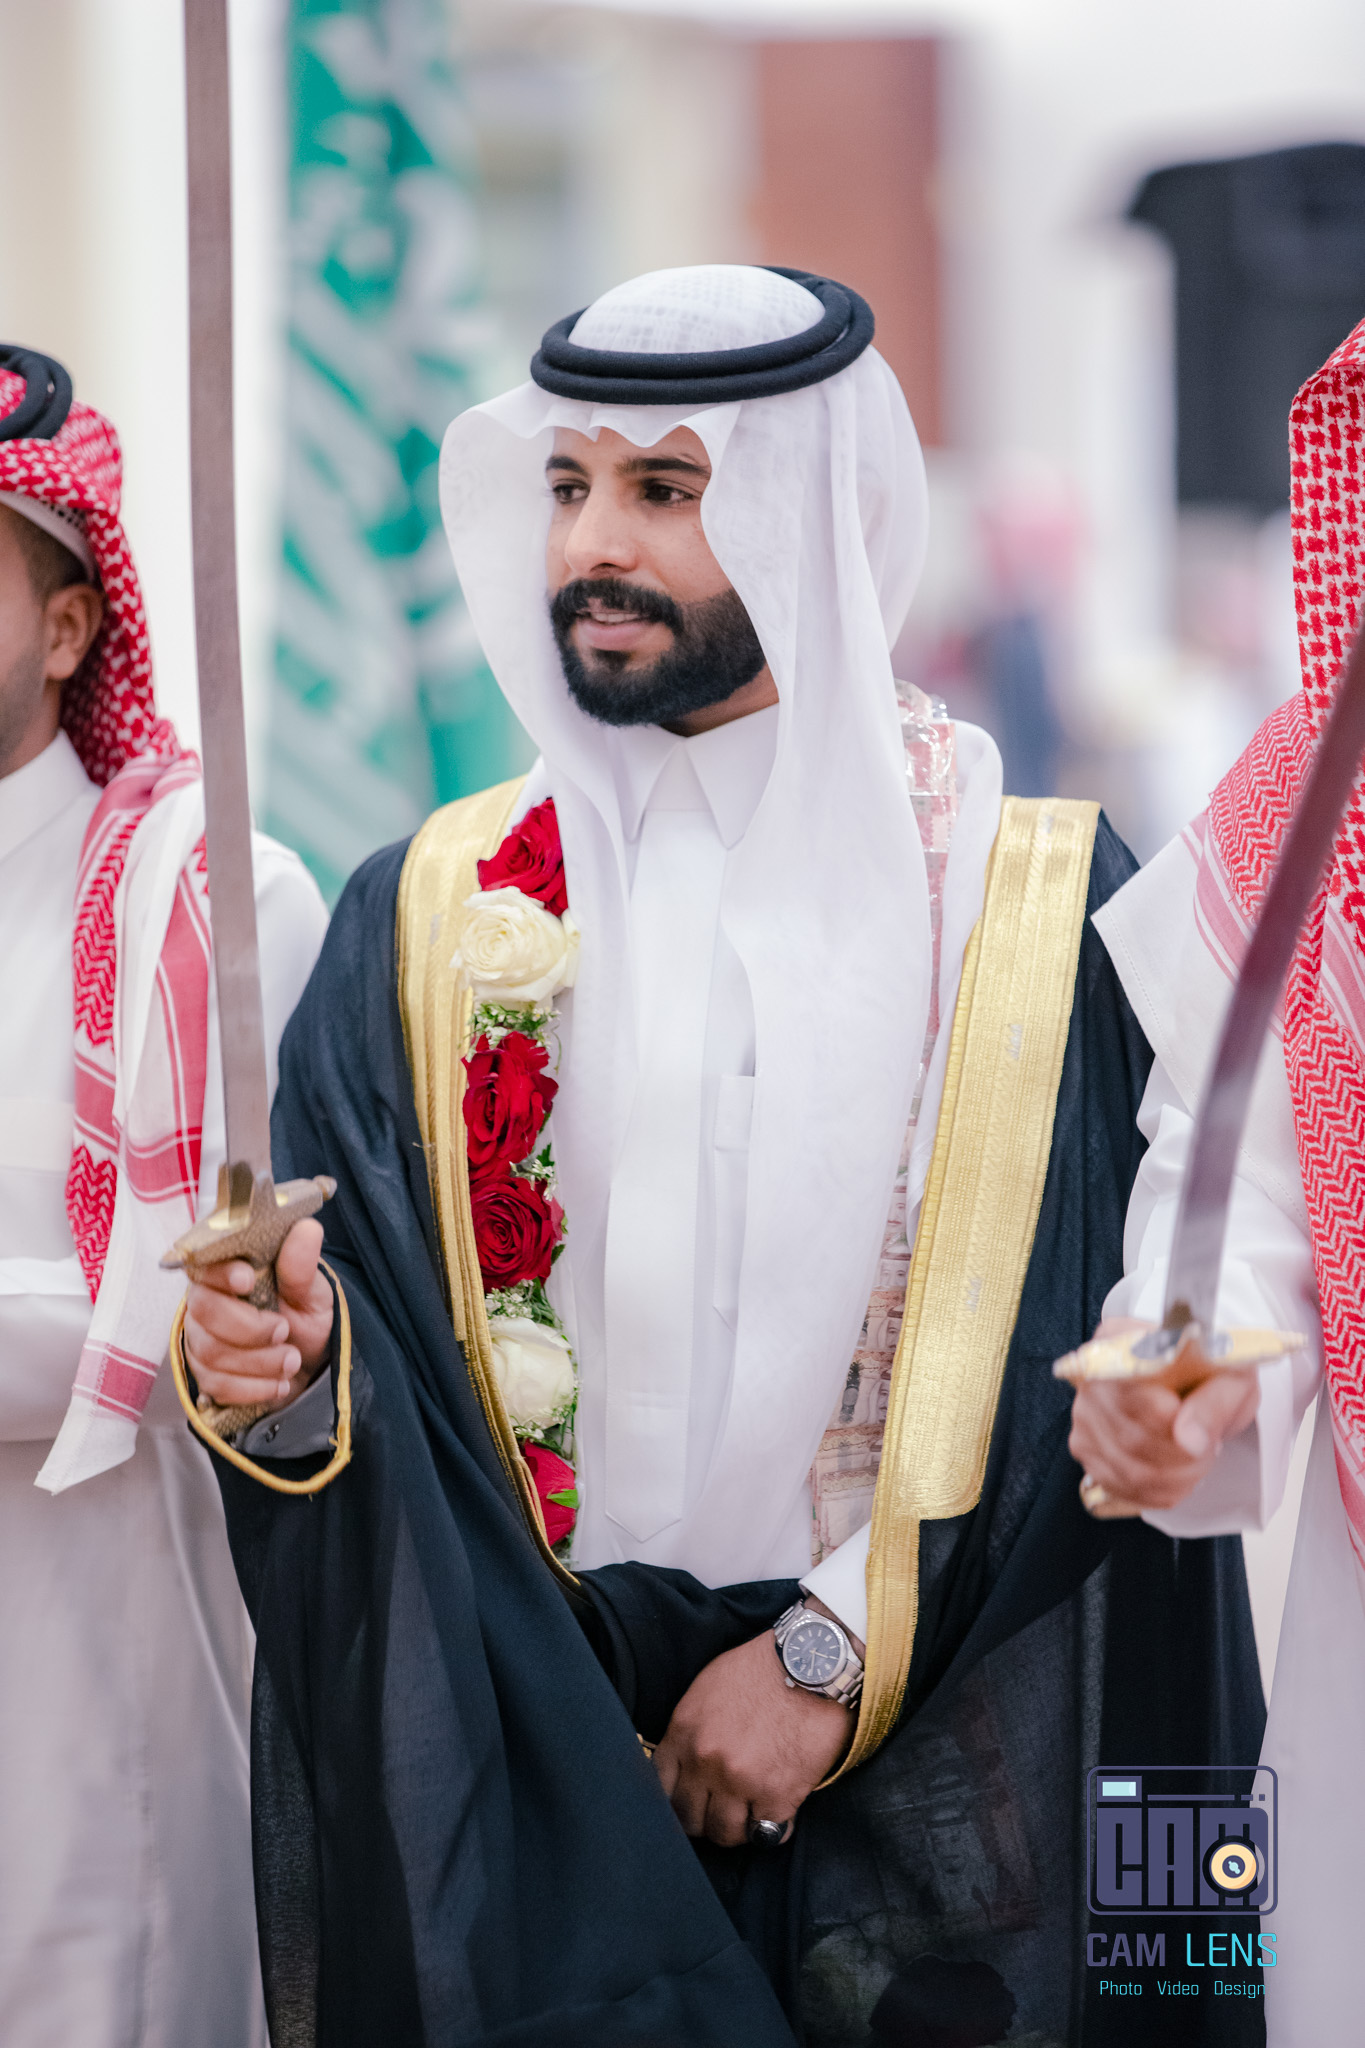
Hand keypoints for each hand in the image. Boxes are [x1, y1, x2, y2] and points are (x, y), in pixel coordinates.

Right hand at [183, 1218, 332, 1410]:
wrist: (310, 1365)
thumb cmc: (305, 1318)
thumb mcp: (313, 1292)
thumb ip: (302, 1267)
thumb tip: (308, 1229)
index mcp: (227, 1273)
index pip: (205, 1264)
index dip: (221, 1273)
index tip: (248, 1279)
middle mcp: (206, 1303)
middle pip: (204, 1311)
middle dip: (250, 1327)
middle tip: (285, 1331)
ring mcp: (200, 1340)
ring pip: (212, 1352)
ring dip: (260, 1361)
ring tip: (292, 1360)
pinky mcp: (204, 1375)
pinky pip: (217, 1384)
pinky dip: (254, 1387)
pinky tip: (278, 1383)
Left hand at [652, 1610, 854, 1846]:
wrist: (814, 1664)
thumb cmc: (763, 1670)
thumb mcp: (708, 1690)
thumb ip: (691, 1731)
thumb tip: (685, 1764)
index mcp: (684, 1732)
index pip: (661, 1788)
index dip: (676, 1799)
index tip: (691, 1800)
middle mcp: (707, 1762)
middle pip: (689, 1819)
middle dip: (703, 1819)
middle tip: (720, 1811)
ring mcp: (741, 1783)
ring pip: (725, 1834)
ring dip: (738, 1827)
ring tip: (751, 1812)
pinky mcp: (778, 1796)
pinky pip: (766, 1833)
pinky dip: (772, 1827)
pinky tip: (778, 1809)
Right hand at [1068, 1317, 1260, 1510]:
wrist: (1198, 1385)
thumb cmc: (1211, 1374)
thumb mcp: (1231, 1377)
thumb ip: (1214, 1402)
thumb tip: (1189, 1438)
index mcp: (1121, 1340)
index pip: (1132, 1389)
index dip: (1172, 1420)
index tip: (1206, 1437)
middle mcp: (1093, 1376)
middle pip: (1130, 1436)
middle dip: (1183, 1458)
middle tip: (1210, 1448)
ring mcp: (1085, 1415)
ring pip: (1128, 1469)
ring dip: (1176, 1477)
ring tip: (1198, 1459)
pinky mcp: (1087, 1449)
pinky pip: (1122, 1486)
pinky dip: (1159, 1491)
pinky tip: (1178, 1475)